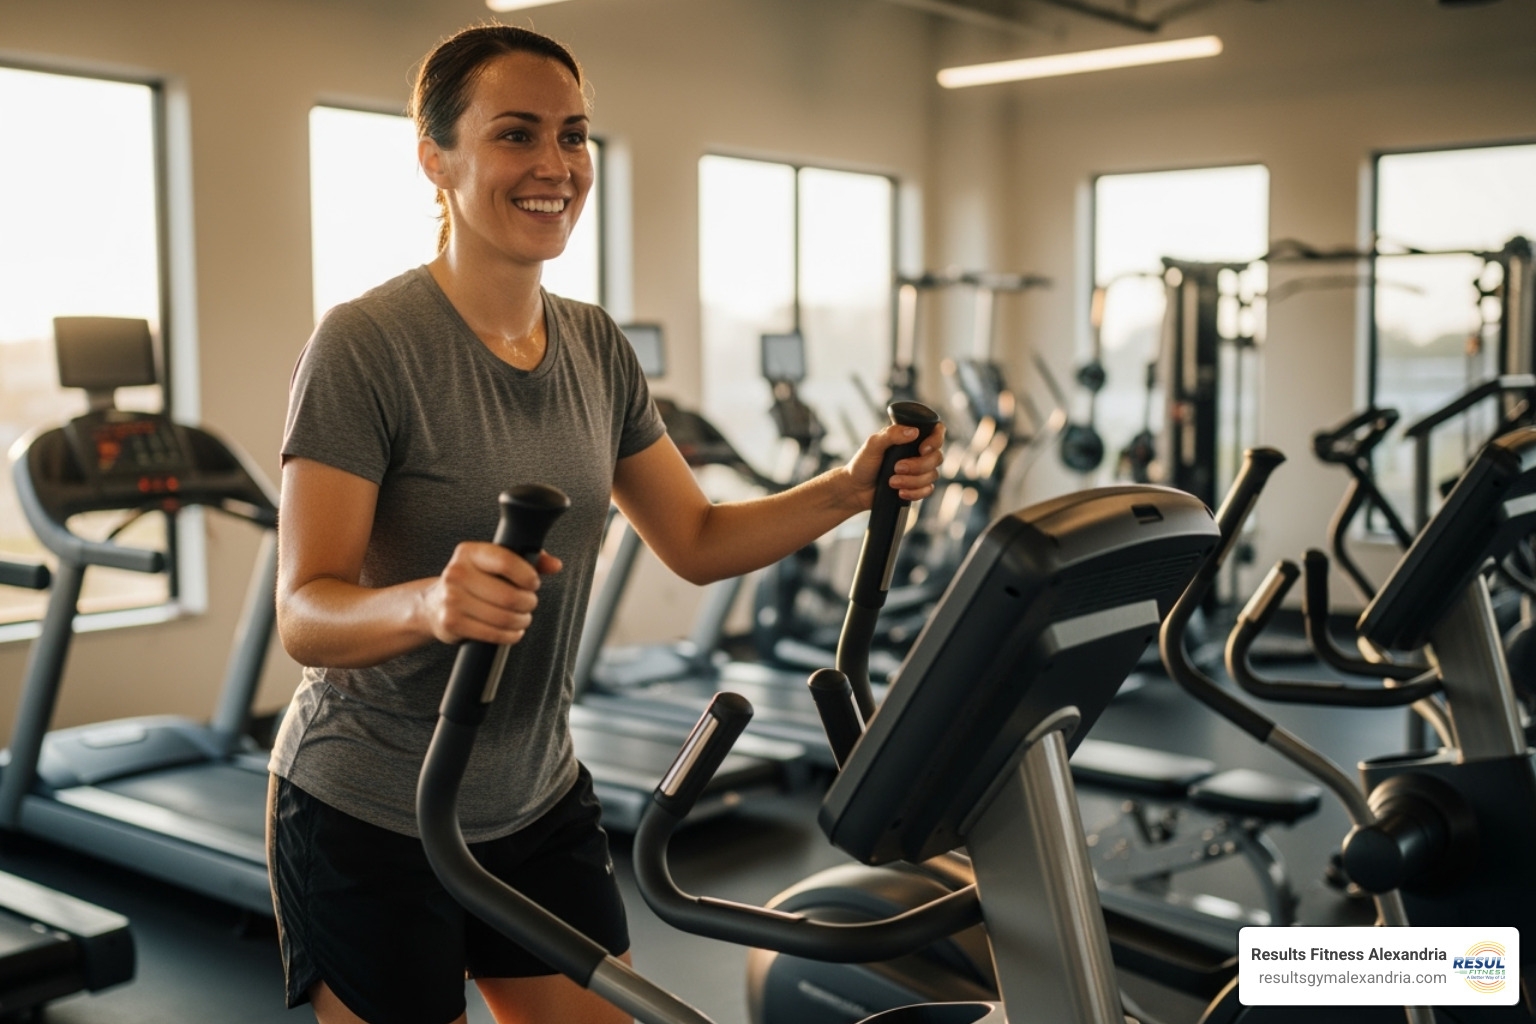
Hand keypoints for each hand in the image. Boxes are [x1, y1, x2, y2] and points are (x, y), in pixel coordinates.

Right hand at [419, 542, 562, 645]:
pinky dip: (510, 635)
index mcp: (469, 552)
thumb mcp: (495, 564)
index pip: (506, 561)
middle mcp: (457, 573)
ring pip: (504, 617)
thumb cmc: (474, 581)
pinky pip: (493, 634)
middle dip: (528, 603)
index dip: (528, 576)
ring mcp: (452, 599)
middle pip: (509, 595)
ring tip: (522, 617)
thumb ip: (529, 560)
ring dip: (521, 621)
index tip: (533, 583)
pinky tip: (513, 631)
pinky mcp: (451, 622)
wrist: (434, 605)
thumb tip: (555, 565)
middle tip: (529, 604)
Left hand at [845, 420, 945, 508]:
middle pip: (937, 457)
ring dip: (912, 481)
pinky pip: (927, 490)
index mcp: (909, 437)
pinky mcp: (917, 486)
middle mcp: (917, 452)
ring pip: (932, 475)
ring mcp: (919, 470)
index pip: (936, 432)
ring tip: (892, 482)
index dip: (935, 440)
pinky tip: (900, 492)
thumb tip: (913, 431)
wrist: (855, 489)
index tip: (922, 449)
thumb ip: (891, 434)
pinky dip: (914, 492)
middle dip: (918, 465)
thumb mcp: (873, 444)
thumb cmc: (862, 464)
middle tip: (896, 468)